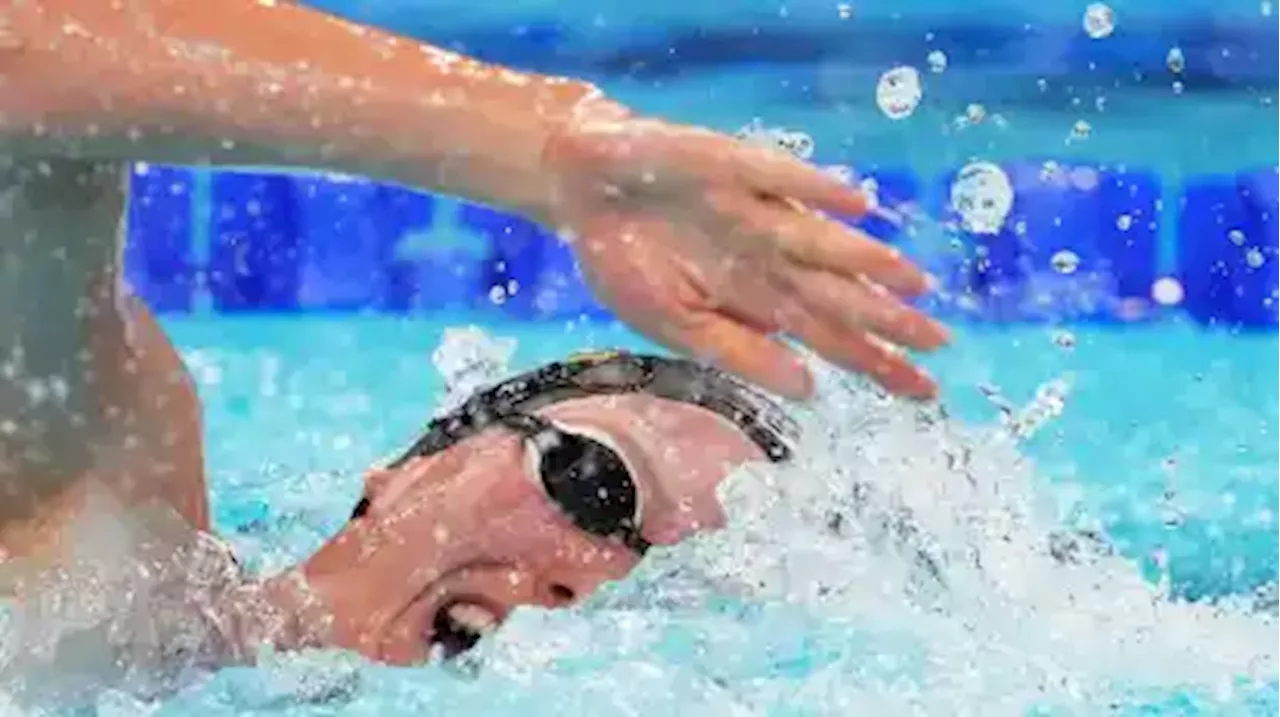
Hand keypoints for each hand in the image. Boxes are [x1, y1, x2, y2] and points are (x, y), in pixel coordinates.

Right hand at [539, 105, 950, 399]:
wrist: (580, 193)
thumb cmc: (626, 261)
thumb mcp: (673, 324)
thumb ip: (737, 352)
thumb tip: (808, 389)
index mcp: (758, 300)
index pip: (830, 337)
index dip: (876, 362)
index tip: (923, 392)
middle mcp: (770, 258)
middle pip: (838, 296)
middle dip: (888, 321)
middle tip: (939, 344)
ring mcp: (755, 213)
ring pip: (820, 242)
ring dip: (865, 262)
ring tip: (913, 283)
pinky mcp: (731, 169)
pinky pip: (778, 180)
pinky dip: (815, 191)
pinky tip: (857, 206)